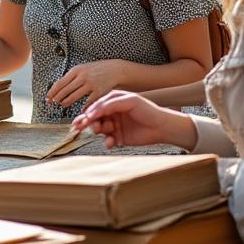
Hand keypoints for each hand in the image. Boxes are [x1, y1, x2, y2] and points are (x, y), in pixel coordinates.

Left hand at [46, 59, 125, 107]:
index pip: (59, 83)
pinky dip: (83, 107)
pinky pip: (87, 102)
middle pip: (64, 90)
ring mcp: (91, 84)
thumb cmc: (96, 70)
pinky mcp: (99, 92)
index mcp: (76, 70)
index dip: (52, 92)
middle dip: (57, 98)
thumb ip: (72, 77)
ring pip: (73, 96)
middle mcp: (82, 76)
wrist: (115, 70)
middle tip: (54, 102)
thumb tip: (58, 87)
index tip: (48, 98)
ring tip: (63, 104)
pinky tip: (80, 110)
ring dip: (66, 102)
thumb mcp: (83, 68)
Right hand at [71, 90, 193, 149]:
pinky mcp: (118, 137)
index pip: (96, 106)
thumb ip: (110, 104)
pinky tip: (111, 142)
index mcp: (113, 101)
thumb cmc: (148, 110)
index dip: (89, 112)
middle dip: (88, 122)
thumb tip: (93, 110)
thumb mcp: (129, 101)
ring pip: (99, 129)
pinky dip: (107, 142)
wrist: (162, 127)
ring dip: (98, 131)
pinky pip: (107, 140)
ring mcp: (115, 125)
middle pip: (94, 118)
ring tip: (102, 132)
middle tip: (81, 126)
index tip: (85, 118)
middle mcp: (112, 113)